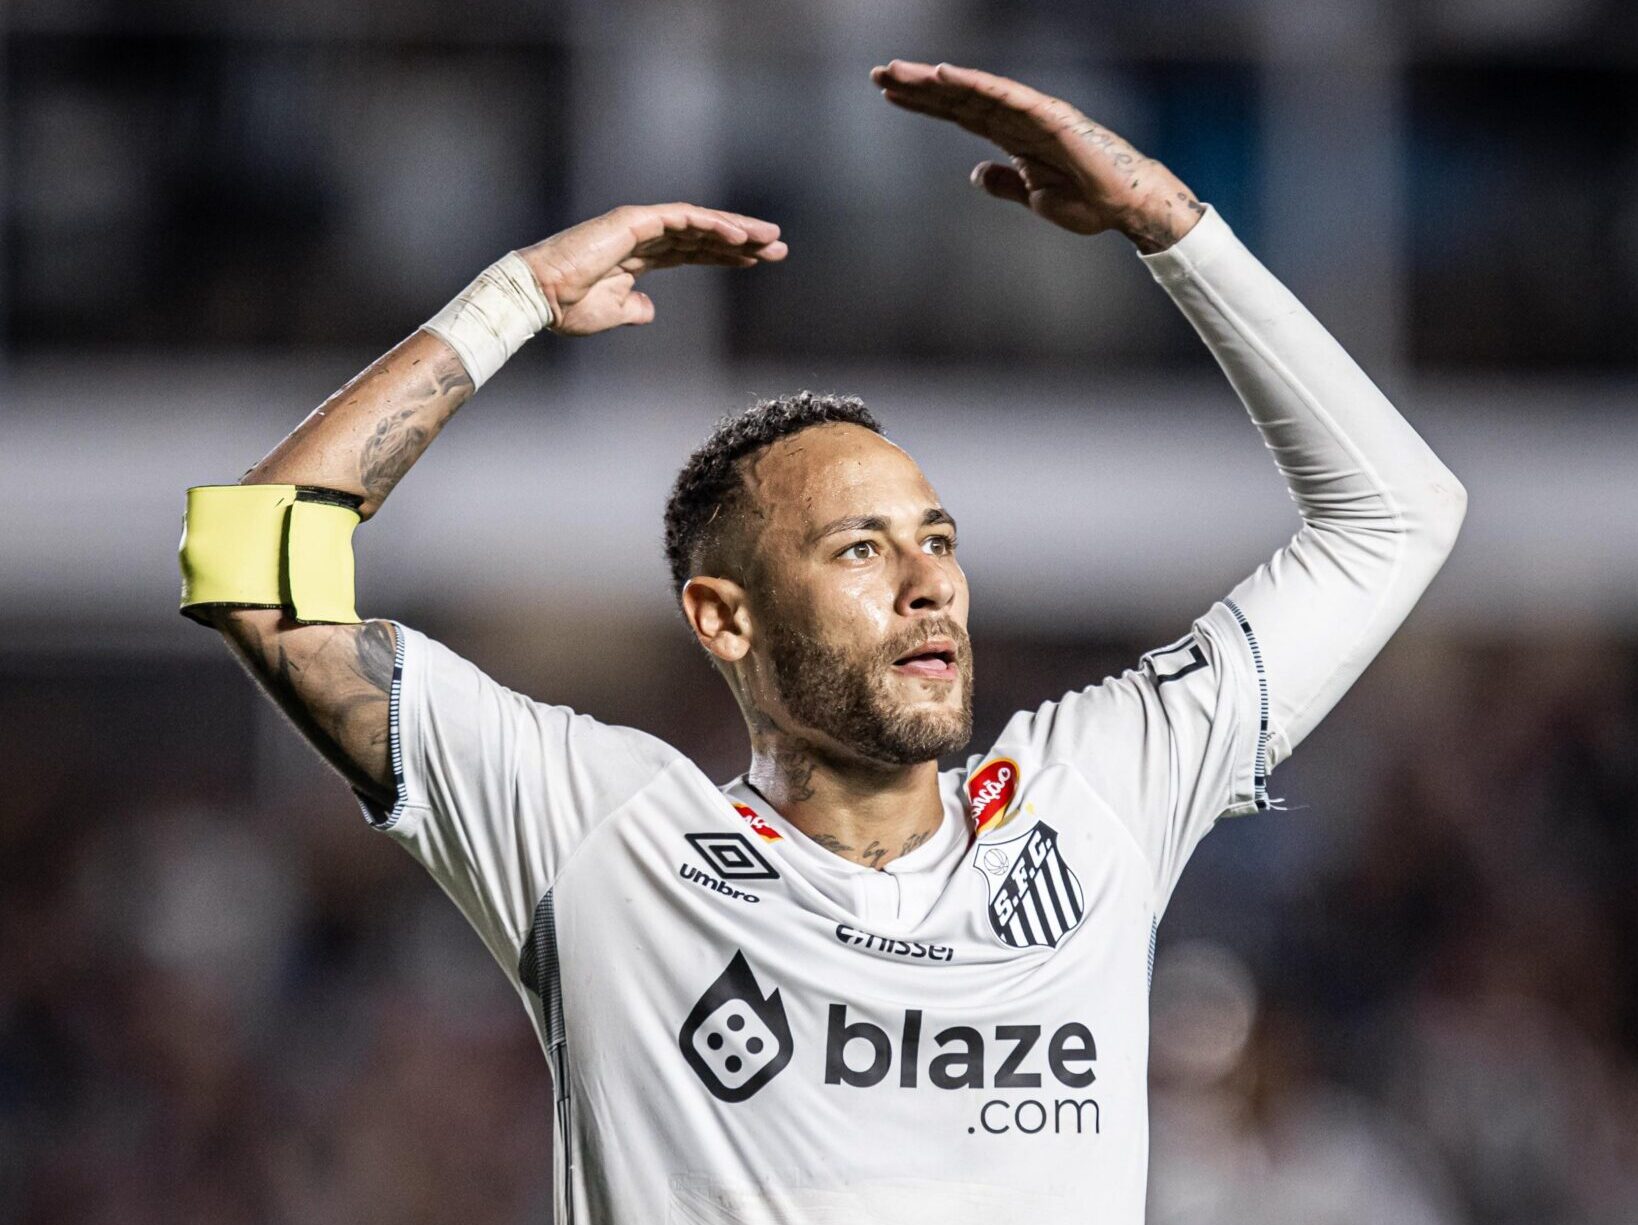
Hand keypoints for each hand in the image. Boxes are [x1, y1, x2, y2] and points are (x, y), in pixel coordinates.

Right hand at [519, 204, 786, 335]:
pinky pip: (684, 218)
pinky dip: (713, 224)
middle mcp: (644, 236)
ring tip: (770, 239)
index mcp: (641, 256)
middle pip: (704, 234)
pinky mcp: (635, 220)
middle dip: (743, 240)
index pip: (693, 251)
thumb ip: (634, 309)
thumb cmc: (568, 307)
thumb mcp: (613, 313)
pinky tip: (741, 236)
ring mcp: (641, 225)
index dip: (726, 254)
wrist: (540, 298)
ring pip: (701, 222)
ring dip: (738, 229)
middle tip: (778, 247)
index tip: (757, 259)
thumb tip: (650, 310)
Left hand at [870, 60, 1203, 252]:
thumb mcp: (1034, 198)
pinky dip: (976, 84)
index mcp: (1012, 136)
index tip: (889, 94)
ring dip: (934, 81)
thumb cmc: (1089, 201)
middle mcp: (1018, 117)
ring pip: (975, 91)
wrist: (1127, 205)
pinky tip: (946, 74)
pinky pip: (1006, 97)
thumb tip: (976, 173)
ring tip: (897, 72)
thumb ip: (1005, 183)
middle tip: (878, 74)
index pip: (959, 113)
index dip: (925, 102)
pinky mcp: (1051, 117)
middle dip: (918, 85)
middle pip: (959, 97)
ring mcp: (1034, 114)